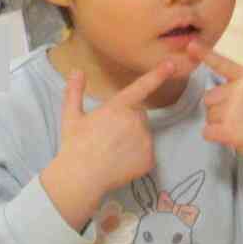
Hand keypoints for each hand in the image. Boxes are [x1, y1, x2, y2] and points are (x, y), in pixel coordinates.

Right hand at [41, 59, 180, 227]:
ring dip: (133, 138)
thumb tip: (76, 71)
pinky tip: (121, 161)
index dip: (158, 74)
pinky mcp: (150, 159)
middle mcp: (135, 121)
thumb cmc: (75, 146)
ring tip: (112, 150)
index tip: (171, 65)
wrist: (81, 178)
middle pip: (138, 114)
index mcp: (118, 108)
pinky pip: (147, 152)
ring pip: (144, 133)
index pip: (141, 87)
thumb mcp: (71, 117)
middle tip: (108, 135)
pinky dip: (137, 156)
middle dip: (127, 120)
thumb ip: (74, 91)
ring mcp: (145, 141)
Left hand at [195, 42, 242, 197]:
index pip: (223, 64)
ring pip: (208, 115)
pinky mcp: (228, 130)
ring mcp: (232, 111)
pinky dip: (215, 136)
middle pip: (210, 97)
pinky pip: (207, 131)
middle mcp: (238, 91)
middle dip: (219, 107)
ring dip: (218, 123)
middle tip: (240, 116)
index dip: (205, 54)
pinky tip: (230, 136)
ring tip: (240, 126)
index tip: (190, 46)